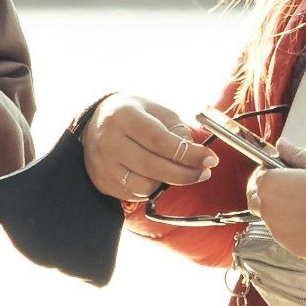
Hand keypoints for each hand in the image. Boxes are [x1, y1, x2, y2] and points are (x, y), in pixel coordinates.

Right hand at [78, 94, 218, 200]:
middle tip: (204, 172)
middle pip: (153, 166)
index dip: (189, 154)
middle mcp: (109, 140)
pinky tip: (159, 177)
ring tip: (180, 172)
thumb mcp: (156, 111)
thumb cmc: (133, 115)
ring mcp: (103, 164)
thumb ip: (177, 131)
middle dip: (185, 174)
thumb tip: (196, 156)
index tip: (210, 159)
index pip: (160, 141)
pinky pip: (136, 195)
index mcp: (124, 116)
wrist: (94, 124)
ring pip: (145, 186)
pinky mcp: (103, 182)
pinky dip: (153, 189)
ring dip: (169, 183)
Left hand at [246, 141, 305, 261]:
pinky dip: (296, 229)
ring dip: (283, 212)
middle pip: (258, 200)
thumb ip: (295, 154)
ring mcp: (281, 233)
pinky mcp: (295, 249)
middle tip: (292, 188)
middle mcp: (270, 211)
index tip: (283, 171)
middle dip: (270, 193)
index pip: (259, 177)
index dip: (271, 172)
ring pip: (273, 220)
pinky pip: (289, 236)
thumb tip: (282, 144)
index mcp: (271, 185)